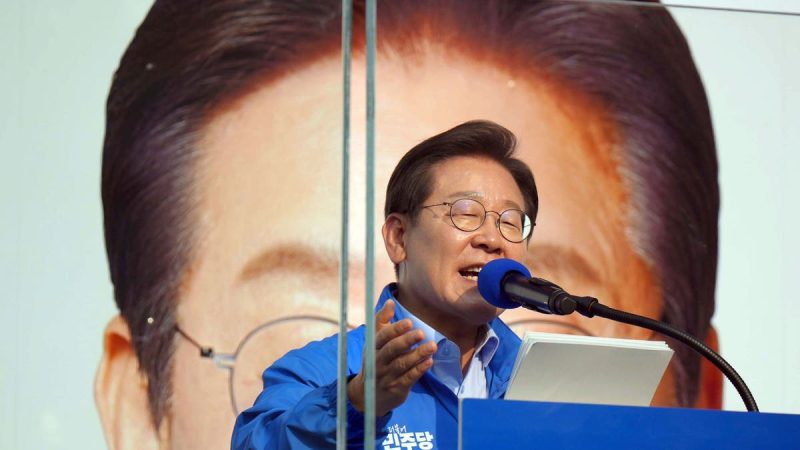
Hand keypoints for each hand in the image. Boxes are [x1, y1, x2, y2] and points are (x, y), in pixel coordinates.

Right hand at [347, 300, 436, 416]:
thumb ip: (382, 321)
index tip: (409, 322)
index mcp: (373, 348)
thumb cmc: (376, 360)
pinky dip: (419, 370)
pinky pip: (409, 379)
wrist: (368, 395)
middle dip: (406, 341)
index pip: (382, 337)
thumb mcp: (374, 341)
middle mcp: (378, 362)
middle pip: (392, 350)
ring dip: (417, 355)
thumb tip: (390, 302)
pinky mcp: (397, 388)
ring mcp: (387, 376)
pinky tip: (429, 361)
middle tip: (421, 333)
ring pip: (402, 365)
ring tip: (432, 346)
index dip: (395, 329)